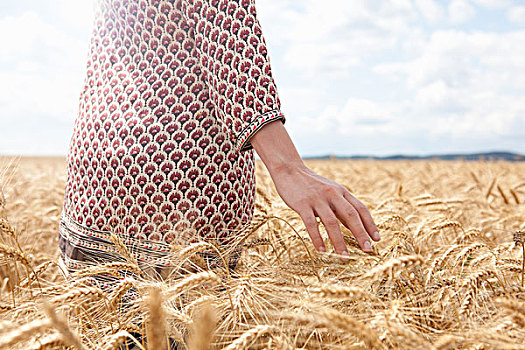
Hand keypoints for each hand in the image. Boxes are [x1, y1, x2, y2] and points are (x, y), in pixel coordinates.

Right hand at [248, 118, 378, 260]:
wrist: (289, 170)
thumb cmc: (312, 185)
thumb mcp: (331, 192)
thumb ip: (342, 207)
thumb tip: (355, 227)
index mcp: (341, 192)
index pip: (360, 209)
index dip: (370, 224)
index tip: (377, 239)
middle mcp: (332, 194)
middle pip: (350, 216)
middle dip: (361, 234)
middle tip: (368, 250)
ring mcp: (317, 199)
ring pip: (332, 222)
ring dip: (339, 242)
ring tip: (344, 257)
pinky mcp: (302, 204)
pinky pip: (312, 224)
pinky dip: (318, 239)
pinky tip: (322, 251)